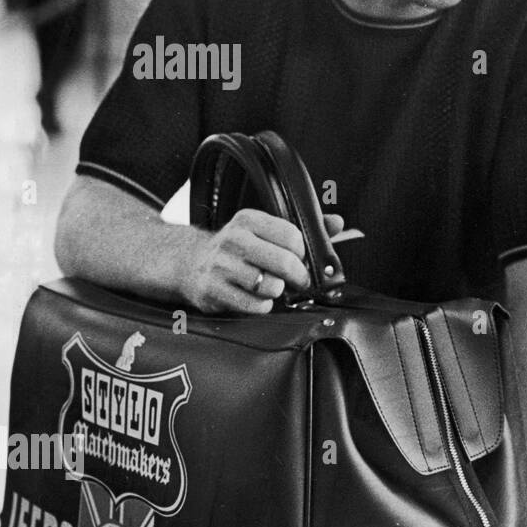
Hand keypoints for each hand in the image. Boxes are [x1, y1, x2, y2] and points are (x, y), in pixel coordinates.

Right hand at [180, 209, 345, 313]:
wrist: (190, 263)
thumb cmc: (238, 249)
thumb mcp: (264, 230)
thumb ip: (303, 227)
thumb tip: (336, 223)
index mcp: (248, 220)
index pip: (292, 235)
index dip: (302, 252)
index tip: (300, 258)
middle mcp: (232, 239)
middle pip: (284, 262)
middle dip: (298, 275)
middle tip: (298, 279)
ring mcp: (220, 266)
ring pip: (270, 286)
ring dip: (277, 291)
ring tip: (271, 286)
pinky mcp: (212, 290)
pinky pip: (254, 305)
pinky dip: (263, 306)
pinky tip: (258, 299)